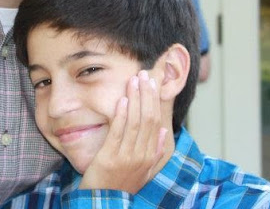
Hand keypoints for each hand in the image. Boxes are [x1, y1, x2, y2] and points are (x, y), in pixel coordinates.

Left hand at [78, 70, 166, 193]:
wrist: (104, 202)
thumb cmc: (122, 183)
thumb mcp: (144, 170)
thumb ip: (156, 151)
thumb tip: (166, 131)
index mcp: (150, 156)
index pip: (156, 122)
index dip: (154, 100)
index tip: (152, 82)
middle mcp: (142, 155)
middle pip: (148, 119)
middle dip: (146, 94)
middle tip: (144, 74)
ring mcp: (126, 157)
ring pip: (134, 122)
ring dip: (135, 99)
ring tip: (133, 81)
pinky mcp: (109, 158)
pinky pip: (117, 132)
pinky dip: (121, 115)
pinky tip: (122, 100)